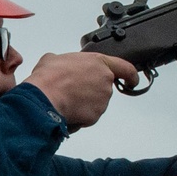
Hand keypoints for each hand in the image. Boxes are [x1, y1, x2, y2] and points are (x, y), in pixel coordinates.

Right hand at [23, 51, 138, 127]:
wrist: (44, 98)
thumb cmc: (50, 77)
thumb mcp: (54, 58)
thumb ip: (67, 61)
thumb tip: (60, 65)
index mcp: (99, 63)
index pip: (125, 68)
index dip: (130, 76)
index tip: (131, 81)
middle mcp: (105, 81)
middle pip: (103, 88)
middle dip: (90, 90)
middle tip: (72, 89)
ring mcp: (102, 100)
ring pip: (95, 103)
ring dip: (84, 102)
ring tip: (66, 98)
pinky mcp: (95, 116)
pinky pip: (88, 116)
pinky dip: (80, 114)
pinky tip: (67, 108)